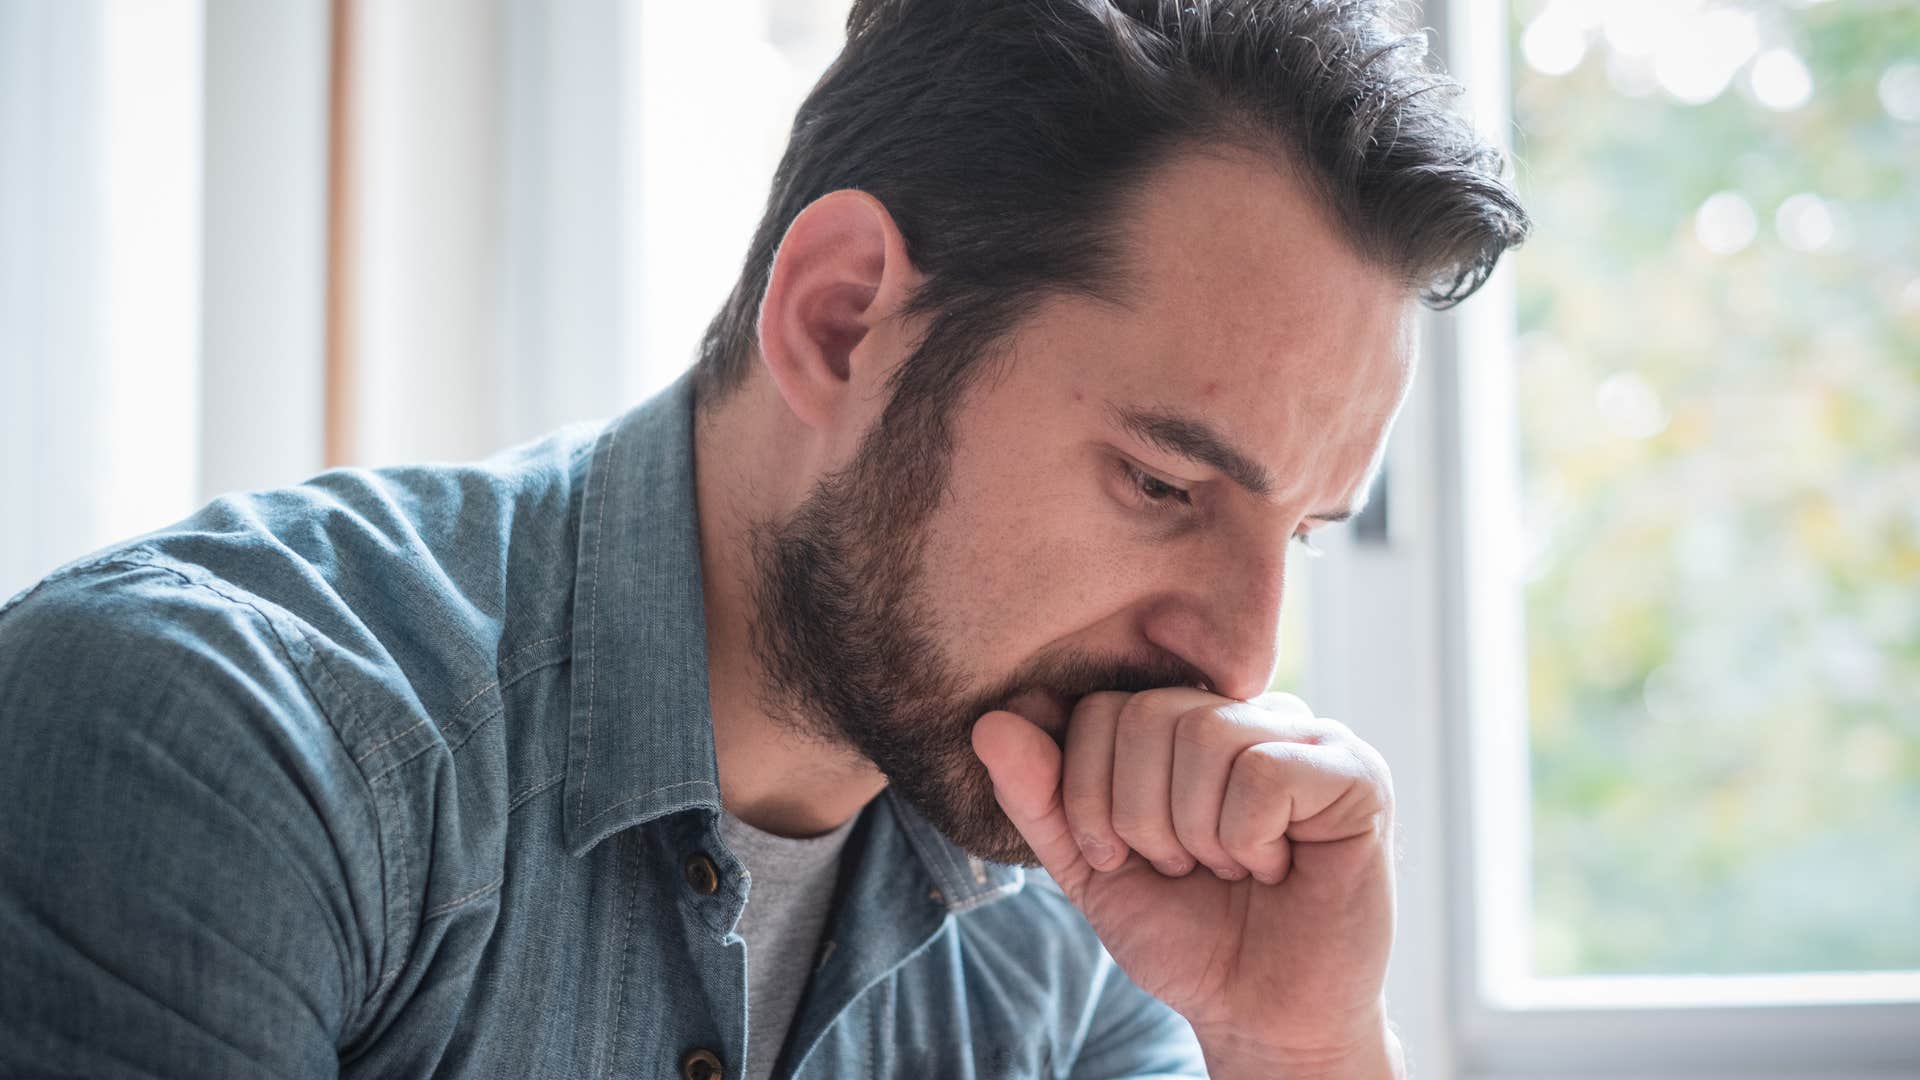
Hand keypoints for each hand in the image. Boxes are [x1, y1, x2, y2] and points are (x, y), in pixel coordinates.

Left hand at [972, 688, 1397, 1070]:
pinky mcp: (1357, 774)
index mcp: (1186, 721)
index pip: (1098, 709)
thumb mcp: (1090, 865)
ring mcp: (1308, 735)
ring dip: (1197, 835)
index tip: (1129, 856)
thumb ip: (1039, 796)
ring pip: (1204, 736)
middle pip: (1146, 715)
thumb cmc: (1186, 936)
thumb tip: (990, 721)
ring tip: (1230, 869)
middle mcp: (1248, 713)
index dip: (1092, 797)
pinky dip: (1249, 841)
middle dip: (1141, 820)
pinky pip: (1264, 772)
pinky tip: (1275, 868)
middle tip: (1185, 868)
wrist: (1261, 1017)